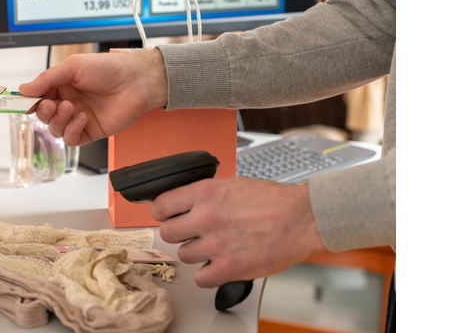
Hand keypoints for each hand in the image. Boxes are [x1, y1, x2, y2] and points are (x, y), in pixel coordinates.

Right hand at [19, 49, 168, 145]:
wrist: (136, 81)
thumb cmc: (110, 68)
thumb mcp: (73, 67)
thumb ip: (47, 79)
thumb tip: (25, 89)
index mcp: (63, 85)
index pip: (39, 97)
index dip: (29, 101)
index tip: (20, 103)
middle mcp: (69, 102)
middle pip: (44, 116)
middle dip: (44, 111)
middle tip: (52, 104)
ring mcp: (79, 117)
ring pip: (55, 129)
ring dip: (59, 120)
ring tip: (71, 108)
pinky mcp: (91, 131)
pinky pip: (72, 139)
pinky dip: (72, 130)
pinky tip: (82, 118)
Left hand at [151, 178, 326, 287]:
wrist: (303, 218)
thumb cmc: (275, 201)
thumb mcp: (233, 184)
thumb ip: (207, 196)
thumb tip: (187, 204)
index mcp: (205, 193)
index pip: (161, 206)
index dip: (163, 212)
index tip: (167, 216)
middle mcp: (206, 218)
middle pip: (167, 233)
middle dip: (179, 233)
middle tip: (191, 234)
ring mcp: (216, 244)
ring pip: (184, 255)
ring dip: (196, 253)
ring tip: (214, 247)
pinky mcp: (228, 267)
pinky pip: (201, 278)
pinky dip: (209, 274)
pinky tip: (219, 265)